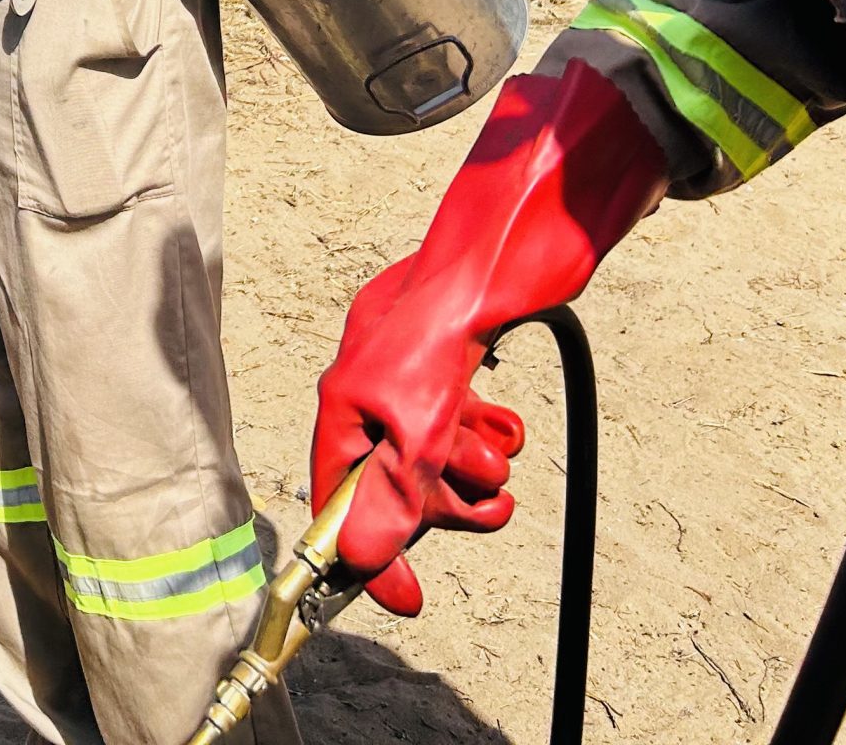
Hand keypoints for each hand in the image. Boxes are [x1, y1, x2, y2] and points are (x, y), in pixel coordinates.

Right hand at [302, 63, 668, 613]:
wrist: (509, 246)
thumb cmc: (453, 317)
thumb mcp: (421, 424)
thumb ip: (390, 493)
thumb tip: (357, 558)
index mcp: (345, 398)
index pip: (336, 497)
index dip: (368, 553)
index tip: (406, 599)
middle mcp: (370, 387)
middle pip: (393, 479)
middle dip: (442, 499)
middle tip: (485, 503)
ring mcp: (411, 373)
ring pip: (436, 453)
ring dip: (476, 465)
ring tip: (502, 447)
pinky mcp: (450, 360)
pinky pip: (463, 419)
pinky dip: (490, 430)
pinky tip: (509, 420)